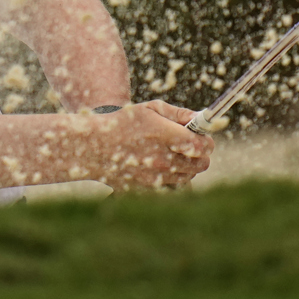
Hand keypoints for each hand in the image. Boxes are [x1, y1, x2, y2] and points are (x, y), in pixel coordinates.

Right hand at [91, 100, 214, 187]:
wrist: (92, 146)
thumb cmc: (122, 122)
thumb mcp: (150, 109)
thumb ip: (179, 114)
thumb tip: (202, 119)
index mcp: (165, 136)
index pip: (202, 147)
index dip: (207, 142)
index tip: (203, 138)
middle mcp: (162, 160)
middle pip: (200, 165)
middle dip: (200, 155)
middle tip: (190, 146)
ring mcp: (155, 177)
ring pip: (188, 177)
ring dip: (186, 167)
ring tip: (171, 155)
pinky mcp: (148, 189)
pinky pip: (171, 186)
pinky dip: (170, 178)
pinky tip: (159, 167)